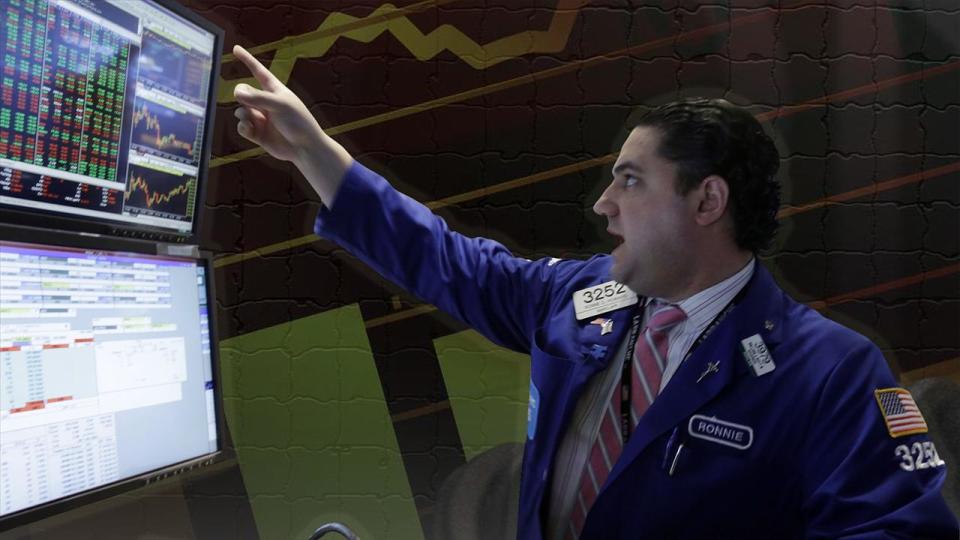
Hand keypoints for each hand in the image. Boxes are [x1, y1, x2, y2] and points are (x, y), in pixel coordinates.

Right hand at [230, 44, 351, 204]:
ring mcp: (261, 118)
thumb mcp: (280, 105)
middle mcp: (266, 103)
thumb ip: (258, 98)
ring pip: (240, 110)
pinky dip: (243, 127)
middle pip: (243, 92)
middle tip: (245, 101)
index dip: (247, 60)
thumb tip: (236, 92)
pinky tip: (251, 130)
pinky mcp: (258, 133)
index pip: (258, 71)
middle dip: (241, 96)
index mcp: (274, 90)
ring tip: (252, 120)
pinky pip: (242, 126)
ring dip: (243, 114)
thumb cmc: (298, 122)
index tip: (236, 48)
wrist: (305, 148)